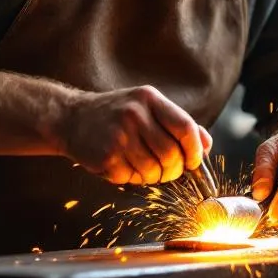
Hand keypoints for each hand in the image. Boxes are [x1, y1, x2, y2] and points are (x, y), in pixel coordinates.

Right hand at [62, 86, 211, 184]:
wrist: (70, 118)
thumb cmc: (116, 114)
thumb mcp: (147, 106)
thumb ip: (178, 122)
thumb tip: (206, 145)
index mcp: (149, 99)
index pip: (186, 127)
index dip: (195, 150)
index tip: (194, 160)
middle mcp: (134, 115)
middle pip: (172, 154)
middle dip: (175, 170)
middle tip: (169, 170)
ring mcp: (119, 136)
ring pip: (154, 171)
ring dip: (154, 176)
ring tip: (144, 166)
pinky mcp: (106, 157)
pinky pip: (133, 178)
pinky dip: (134, 178)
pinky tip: (124, 165)